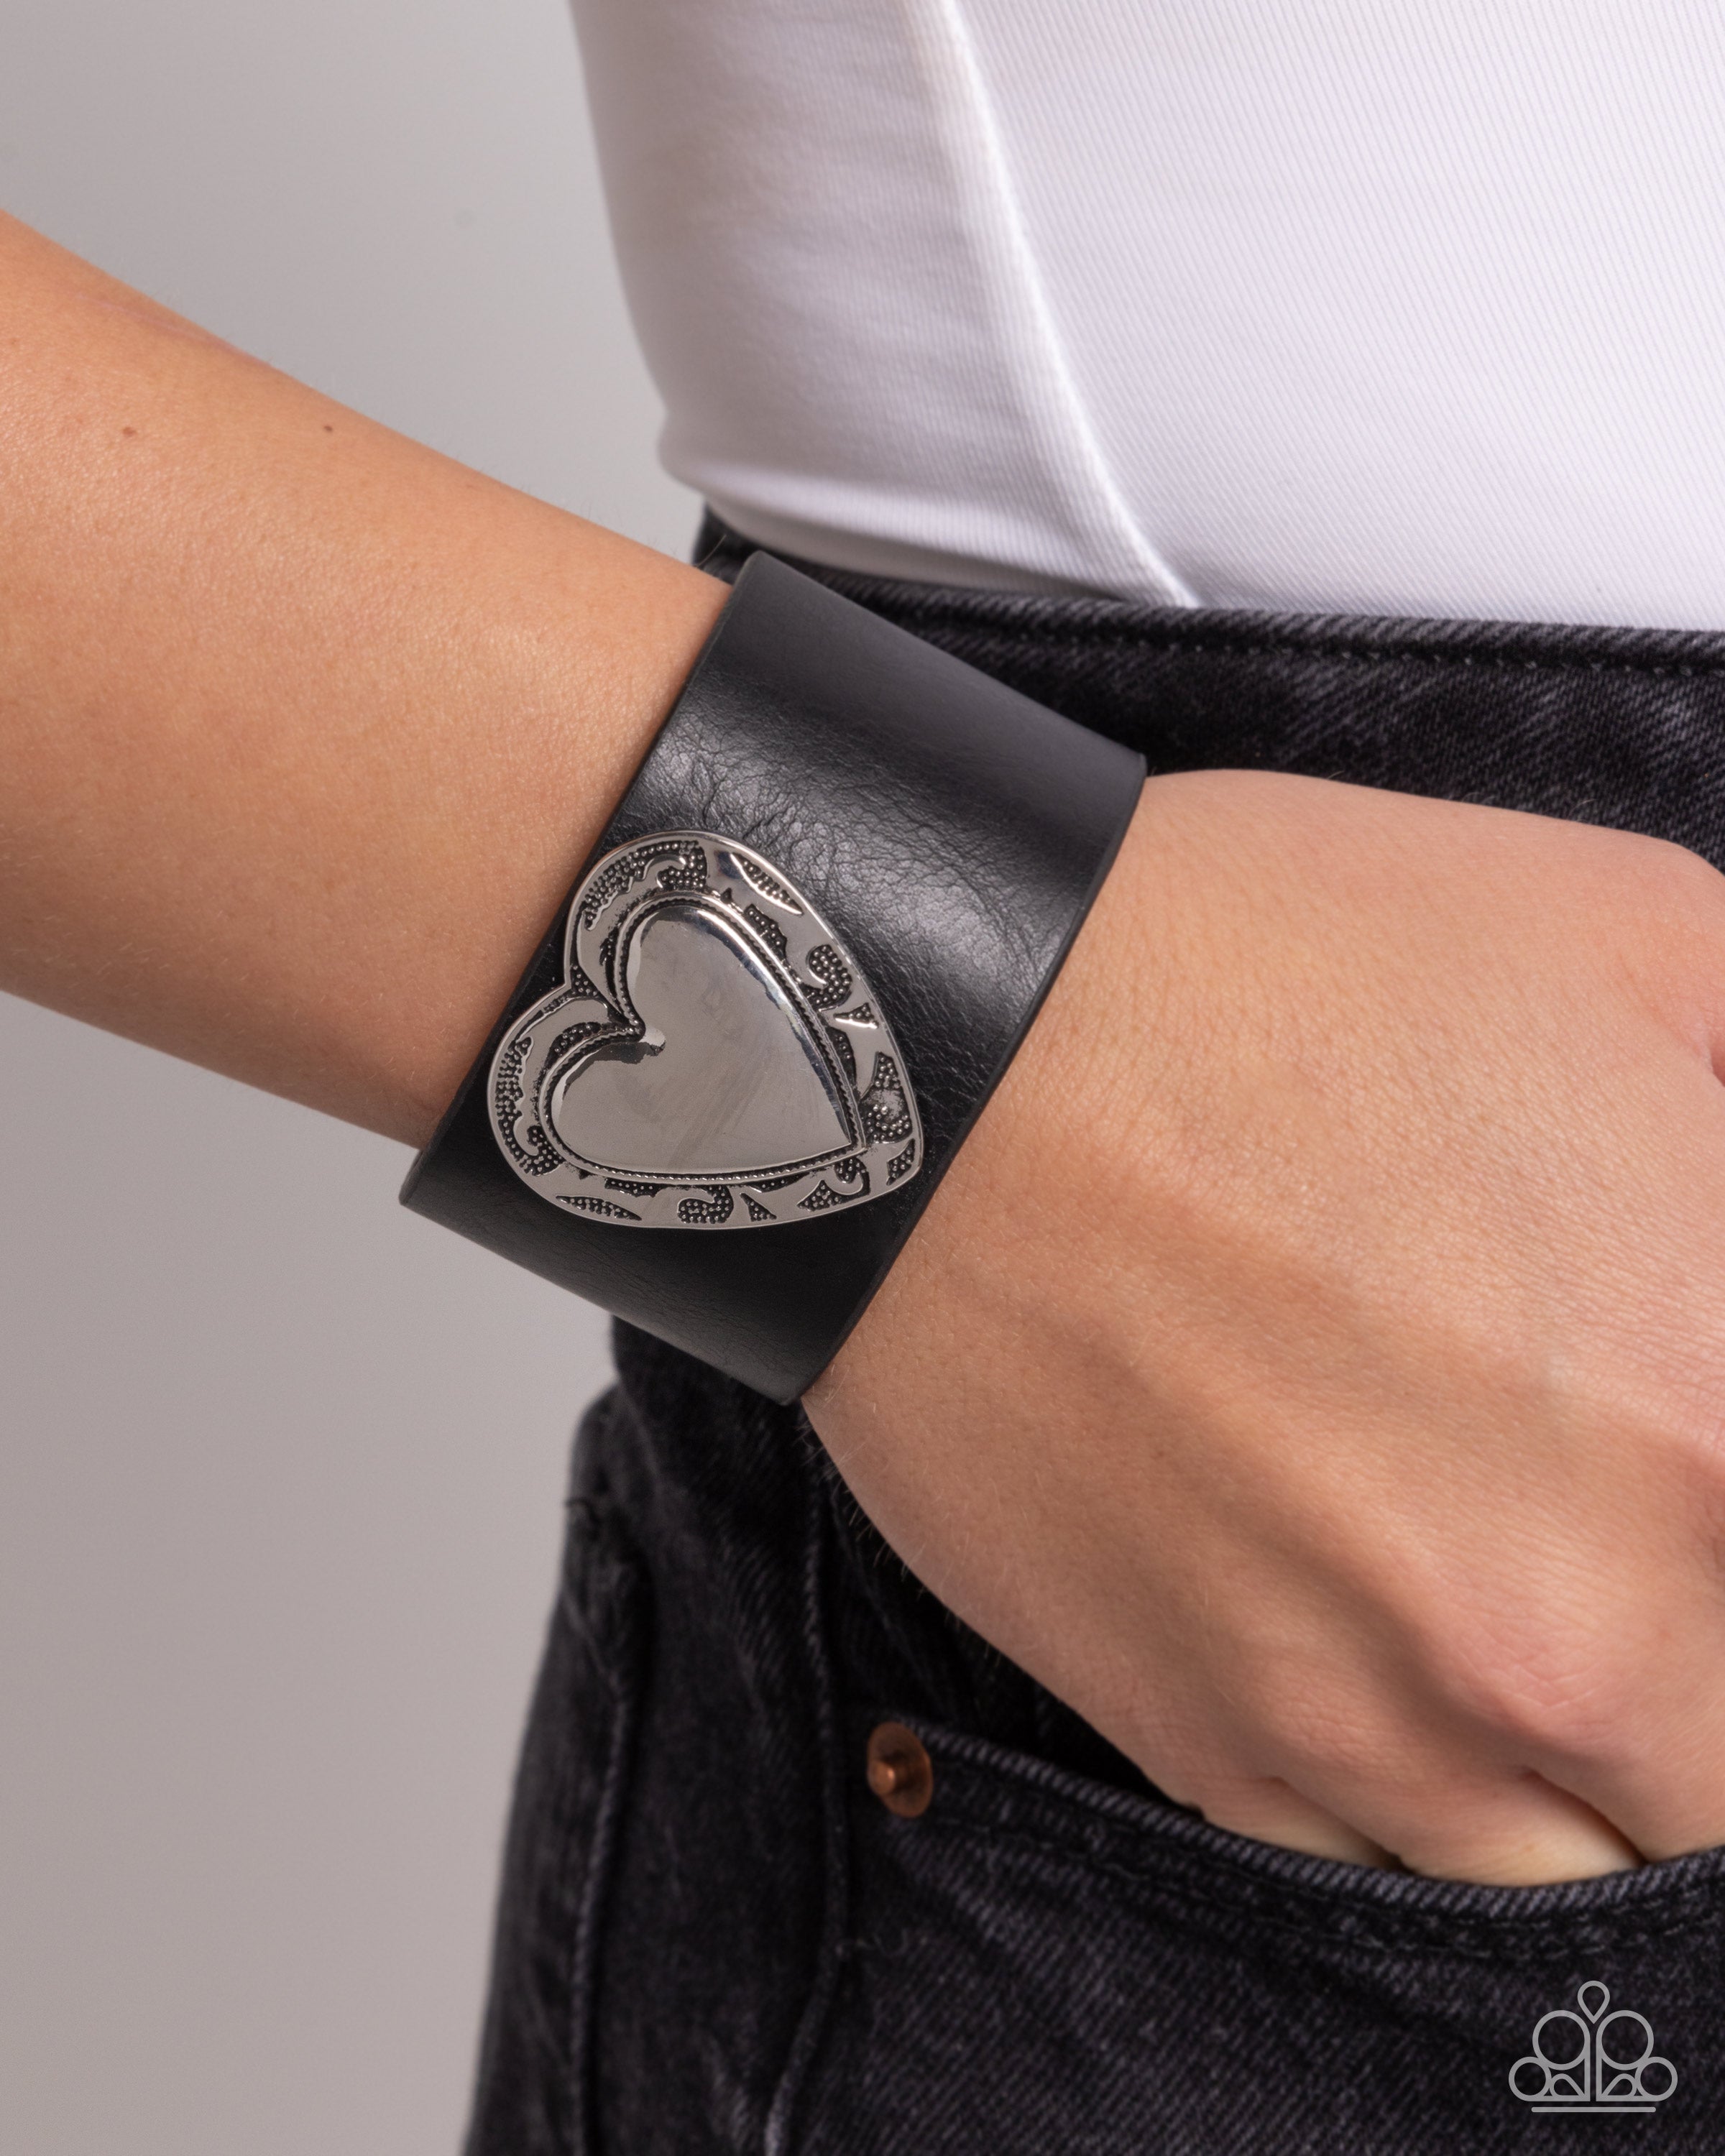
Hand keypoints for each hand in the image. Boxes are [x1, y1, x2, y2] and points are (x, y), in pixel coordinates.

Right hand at [807, 769, 1724, 1884]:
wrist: (929, 1068)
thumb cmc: (1273, 975)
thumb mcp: (1642, 941)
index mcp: (1714, 1427)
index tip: (1702, 1477)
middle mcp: (1576, 1630)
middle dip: (1707, 1660)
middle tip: (1642, 1548)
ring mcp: (1377, 1722)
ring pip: (1580, 1880)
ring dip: (1596, 1777)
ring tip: (1533, 1625)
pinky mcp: (1210, 1744)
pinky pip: (1380, 1875)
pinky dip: (1425, 1797)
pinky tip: (1391, 1655)